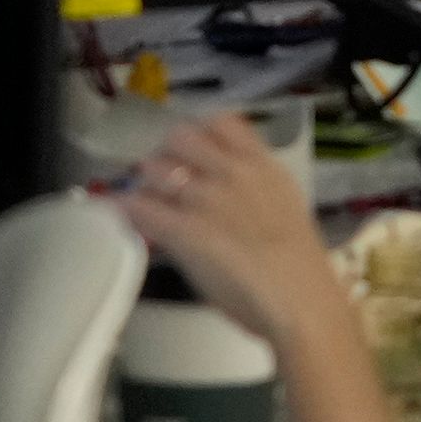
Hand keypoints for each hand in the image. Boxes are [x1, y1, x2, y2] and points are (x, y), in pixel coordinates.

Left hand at [111, 114, 351, 353]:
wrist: (299, 298)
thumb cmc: (300, 264)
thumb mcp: (283, 209)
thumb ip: (253, 191)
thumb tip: (224, 192)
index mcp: (262, 165)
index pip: (222, 123)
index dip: (201, 134)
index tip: (194, 151)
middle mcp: (232, 172)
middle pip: (181, 137)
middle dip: (168, 154)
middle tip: (165, 177)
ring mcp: (206, 199)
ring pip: (154, 168)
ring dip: (146, 182)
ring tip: (146, 199)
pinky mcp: (183, 230)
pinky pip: (140, 208)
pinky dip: (125, 208)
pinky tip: (120, 213)